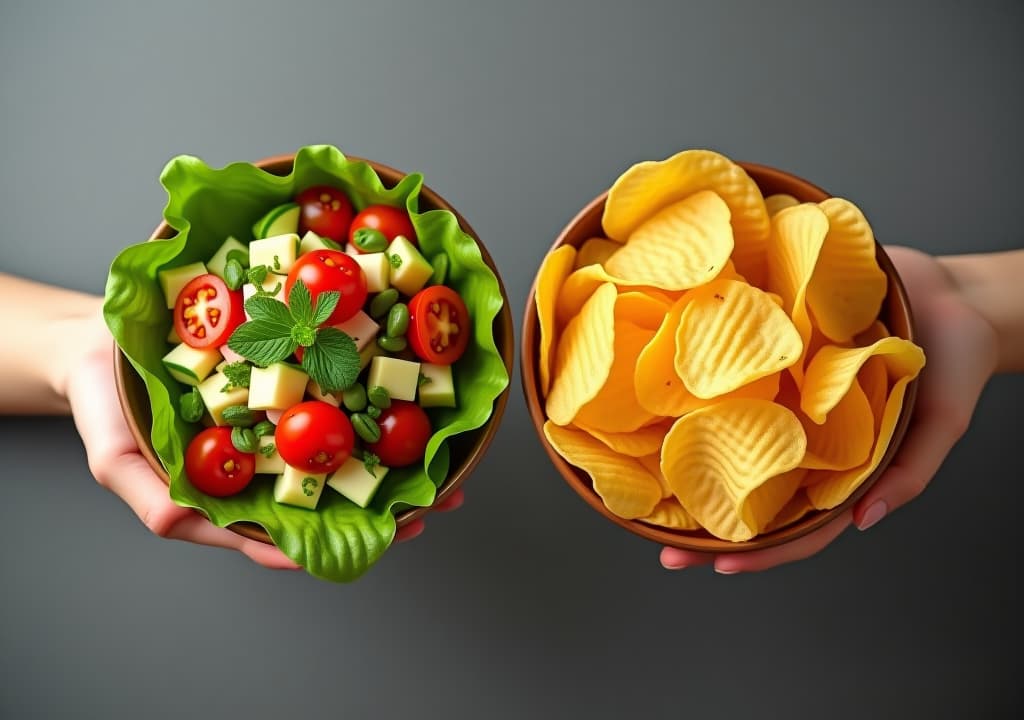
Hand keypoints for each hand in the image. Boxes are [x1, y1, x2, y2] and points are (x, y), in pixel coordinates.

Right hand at [65, 309, 459, 567]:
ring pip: (339, 446)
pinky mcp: (284, 374)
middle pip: (328, 493)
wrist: (104, 338)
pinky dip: (365, 390)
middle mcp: (260, 462)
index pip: (283, 531)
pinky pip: (329, 386)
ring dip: (390, 454)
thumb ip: (144, 489)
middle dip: (384, 501)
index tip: (379, 539)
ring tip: (443, 462)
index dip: (331, 541)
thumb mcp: (111, 453)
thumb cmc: (107, 400)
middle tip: (436, 502)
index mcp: (227, 493)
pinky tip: (402, 386)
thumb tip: (177, 516)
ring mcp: (276, 421)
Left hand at [660, 245, 999, 572]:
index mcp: (841, 462)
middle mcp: (803, 434)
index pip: (798, 522)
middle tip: (662, 548)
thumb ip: (909, 472)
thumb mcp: (941, 422)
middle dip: (707, 523)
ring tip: (646, 485)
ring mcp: (785, 397)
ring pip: (735, 438)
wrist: (950, 290)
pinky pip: (736, 376)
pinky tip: (663, 398)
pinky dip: (702, 389)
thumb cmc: (953, 360)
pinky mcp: (776, 352)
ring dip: (691, 461)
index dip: (763, 550)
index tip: (718, 564)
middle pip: (752, 488)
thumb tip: (863, 521)